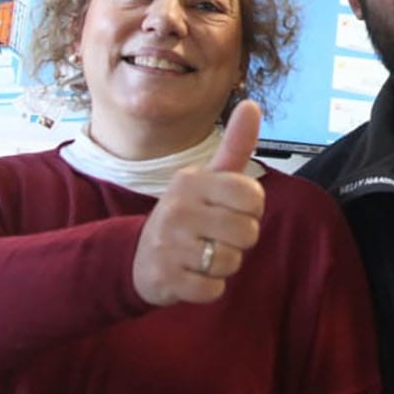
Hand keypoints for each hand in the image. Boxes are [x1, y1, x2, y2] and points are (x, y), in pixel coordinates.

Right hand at [133, 100, 265, 306]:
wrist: (139, 256)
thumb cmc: (186, 214)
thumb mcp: (207, 178)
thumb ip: (234, 145)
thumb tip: (252, 104)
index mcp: (192, 181)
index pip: (253, 197)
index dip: (251, 209)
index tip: (231, 209)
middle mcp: (178, 209)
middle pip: (248, 232)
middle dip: (239, 240)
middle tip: (215, 235)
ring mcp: (170, 244)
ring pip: (232, 262)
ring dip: (224, 265)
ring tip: (203, 254)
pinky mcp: (166, 278)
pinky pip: (214, 289)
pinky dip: (209, 287)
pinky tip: (192, 274)